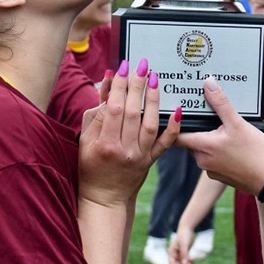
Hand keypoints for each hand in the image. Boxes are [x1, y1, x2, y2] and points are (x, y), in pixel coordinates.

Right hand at [79, 59, 179, 206]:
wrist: (105, 198)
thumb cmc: (91, 166)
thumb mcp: (85, 141)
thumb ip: (95, 114)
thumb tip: (107, 85)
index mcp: (103, 144)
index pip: (112, 109)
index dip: (117, 86)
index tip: (122, 67)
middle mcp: (123, 150)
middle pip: (132, 112)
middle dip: (137, 85)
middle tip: (142, 65)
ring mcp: (139, 156)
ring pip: (150, 124)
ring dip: (154, 99)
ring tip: (156, 78)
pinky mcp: (151, 161)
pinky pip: (165, 143)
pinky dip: (174, 127)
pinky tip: (178, 109)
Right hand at [168, 227, 195, 263]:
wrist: (188, 228)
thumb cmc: (184, 236)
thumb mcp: (184, 246)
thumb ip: (184, 255)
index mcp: (172, 252)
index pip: (172, 263)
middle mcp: (175, 254)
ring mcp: (180, 253)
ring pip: (183, 263)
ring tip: (192, 262)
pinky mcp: (185, 252)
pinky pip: (187, 259)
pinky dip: (189, 261)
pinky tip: (193, 260)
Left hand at [176, 77, 263, 194]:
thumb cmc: (255, 152)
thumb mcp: (238, 123)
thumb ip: (221, 103)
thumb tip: (207, 83)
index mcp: (202, 146)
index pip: (176, 135)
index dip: (172, 123)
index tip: (173, 112)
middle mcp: (202, 160)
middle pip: (190, 140)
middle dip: (195, 128)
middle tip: (201, 113)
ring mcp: (211, 170)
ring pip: (203, 150)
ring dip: (208, 139)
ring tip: (220, 127)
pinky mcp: (221, 176)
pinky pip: (213, 160)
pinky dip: (218, 151)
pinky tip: (231, 144)